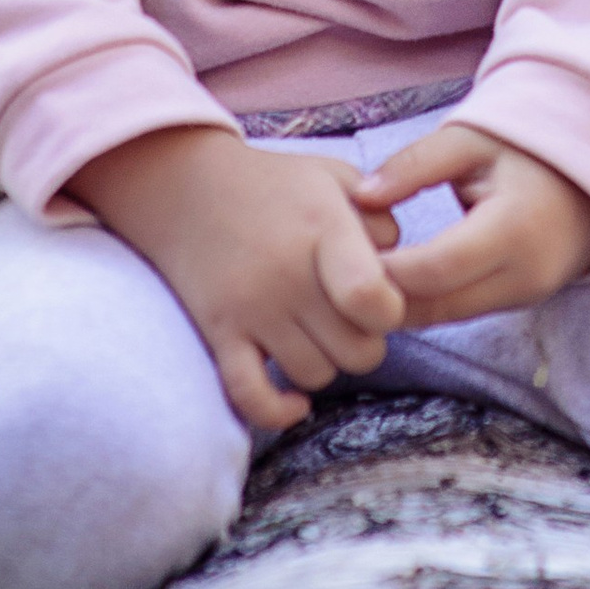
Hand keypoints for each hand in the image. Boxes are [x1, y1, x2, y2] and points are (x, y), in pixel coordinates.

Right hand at [72, 121, 403, 434]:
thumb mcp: (333, 178)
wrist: (184, 186)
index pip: (372, 298)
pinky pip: (250, 397)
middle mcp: (286, 273)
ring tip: (317, 332)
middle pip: (356, 350)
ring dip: (326, 363)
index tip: (381, 297)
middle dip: (366, 340)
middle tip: (350, 317)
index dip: (390, 310)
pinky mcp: (219, 334)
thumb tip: (405, 263)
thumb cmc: (273, 184)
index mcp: (321, 227)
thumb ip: (379, 215)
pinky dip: (278, 411)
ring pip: (315, 375)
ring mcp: (250, 308)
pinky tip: (296, 400)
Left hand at [356, 124, 589, 326]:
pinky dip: (426, 300)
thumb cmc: (527, 148)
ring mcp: (525, 295)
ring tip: (359, 273)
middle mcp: (523, 274)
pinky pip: (460, 311)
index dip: (383, 268)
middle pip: (434, 306)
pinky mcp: (520, 303)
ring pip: (444, 316)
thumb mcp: (472, 141)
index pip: (434, 269)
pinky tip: (395, 277)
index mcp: (513, 228)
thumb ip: (414, 166)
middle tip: (336, 271)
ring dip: (401, 302)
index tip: (341, 251)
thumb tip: (359, 197)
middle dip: (383, 294)